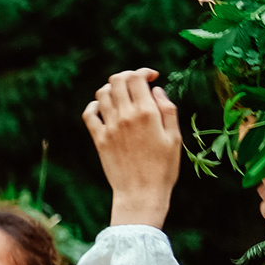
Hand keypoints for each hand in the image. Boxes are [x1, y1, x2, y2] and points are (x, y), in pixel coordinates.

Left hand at [81, 68, 180, 226]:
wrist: (141, 193)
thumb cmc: (164, 167)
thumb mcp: (175, 137)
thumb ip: (167, 109)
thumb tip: (155, 89)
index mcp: (147, 113)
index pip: (136, 78)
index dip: (143, 72)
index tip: (151, 77)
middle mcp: (126, 116)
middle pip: (117, 80)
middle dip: (127, 76)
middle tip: (136, 84)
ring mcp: (109, 127)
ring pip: (102, 93)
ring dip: (112, 89)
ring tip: (122, 96)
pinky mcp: (99, 139)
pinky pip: (89, 114)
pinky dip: (94, 105)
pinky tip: (104, 108)